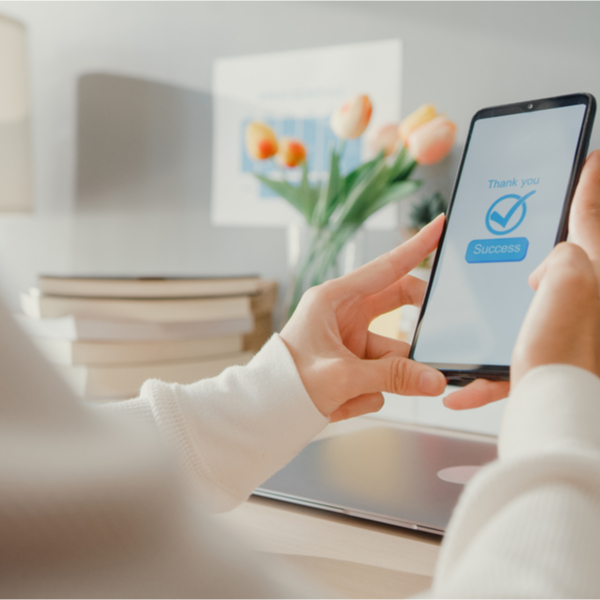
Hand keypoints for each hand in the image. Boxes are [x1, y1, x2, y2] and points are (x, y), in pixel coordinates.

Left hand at [280, 216, 446, 421]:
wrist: (266, 413)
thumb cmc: (286, 383)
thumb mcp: (341, 376)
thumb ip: (392, 377)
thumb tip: (434, 379)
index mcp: (333, 299)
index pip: (385, 268)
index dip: (416, 247)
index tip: (440, 227)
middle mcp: (343, 314)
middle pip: (396, 304)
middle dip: (416, 318)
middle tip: (446, 324)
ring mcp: (350, 339)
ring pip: (393, 352)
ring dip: (384, 377)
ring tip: (356, 392)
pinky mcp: (354, 362)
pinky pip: (382, 376)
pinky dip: (368, 392)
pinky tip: (340, 402)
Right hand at [445, 149, 599, 408]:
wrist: (560, 410)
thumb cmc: (564, 353)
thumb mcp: (569, 279)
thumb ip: (563, 255)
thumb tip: (547, 271)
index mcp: (592, 273)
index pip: (589, 216)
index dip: (587, 183)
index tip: (589, 158)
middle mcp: (587, 298)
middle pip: (564, 260)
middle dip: (541, 251)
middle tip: (527, 242)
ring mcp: (568, 328)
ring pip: (529, 309)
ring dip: (503, 316)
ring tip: (487, 322)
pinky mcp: (547, 356)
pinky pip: (512, 353)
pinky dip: (488, 373)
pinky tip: (464, 388)